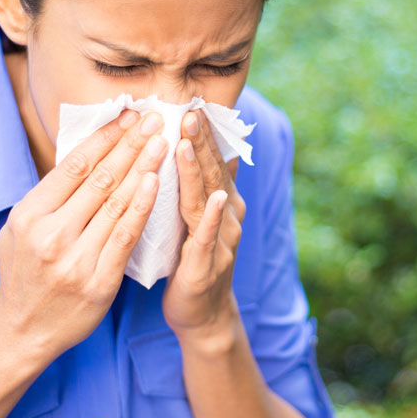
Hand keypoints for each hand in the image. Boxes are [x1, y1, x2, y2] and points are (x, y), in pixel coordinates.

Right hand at [0, 110, 167, 364]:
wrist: (21, 331)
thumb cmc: (24, 273)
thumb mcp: (19, 229)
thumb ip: (49, 197)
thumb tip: (86, 155)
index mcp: (29, 215)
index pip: (74, 166)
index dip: (104, 138)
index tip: (127, 115)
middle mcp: (51, 234)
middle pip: (99, 179)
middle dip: (130, 144)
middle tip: (154, 118)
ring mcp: (75, 259)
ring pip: (116, 203)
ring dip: (142, 167)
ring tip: (162, 142)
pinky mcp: (98, 281)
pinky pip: (126, 236)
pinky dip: (142, 207)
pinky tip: (156, 183)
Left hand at [163, 108, 246, 340]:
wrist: (202, 315)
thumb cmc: (193, 262)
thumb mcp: (196, 218)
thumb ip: (203, 185)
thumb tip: (215, 148)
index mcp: (221, 202)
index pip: (212, 160)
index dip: (203, 133)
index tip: (191, 102)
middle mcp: (227, 216)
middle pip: (213, 173)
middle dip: (202, 141)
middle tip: (189, 110)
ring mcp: (222, 241)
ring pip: (209, 199)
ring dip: (201, 170)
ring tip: (189, 142)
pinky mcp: (208, 266)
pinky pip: (208, 238)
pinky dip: (211, 217)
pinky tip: (212, 199)